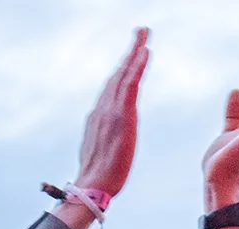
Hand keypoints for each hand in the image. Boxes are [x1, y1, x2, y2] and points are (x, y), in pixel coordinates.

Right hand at [71, 28, 149, 197]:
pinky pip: (130, 84)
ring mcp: (110, 111)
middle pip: (117, 75)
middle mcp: (102, 110)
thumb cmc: (99, 176)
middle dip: (129, 53)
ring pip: (123, 75)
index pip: (112, 88)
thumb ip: (101, 137)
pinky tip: (144, 53)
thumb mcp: (98, 151)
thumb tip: (102, 136)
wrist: (94, 185)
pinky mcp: (121, 115)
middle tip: (140, 33)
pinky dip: (136, 66)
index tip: (131, 56)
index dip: (122, 70)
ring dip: (134, 52)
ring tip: (143, 35)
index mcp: (98, 118)